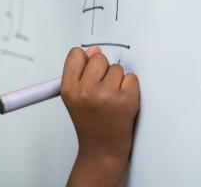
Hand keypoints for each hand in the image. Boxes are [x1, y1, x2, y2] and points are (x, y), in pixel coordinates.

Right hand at [61, 46, 139, 186]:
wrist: (103, 149)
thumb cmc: (89, 122)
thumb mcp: (75, 97)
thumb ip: (81, 71)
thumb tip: (93, 50)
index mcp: (69, 89)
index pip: (76, 54)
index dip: (84, 61)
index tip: (88, 71)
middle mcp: (86, 91)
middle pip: (98, 58)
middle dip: (102, 70)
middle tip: (101, 89)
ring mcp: (107, 95)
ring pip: (116, 68)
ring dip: (117, 80)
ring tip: (111, 98)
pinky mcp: (126, 100)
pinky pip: (131, 78)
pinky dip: (130, 87)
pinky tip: (122, 101)